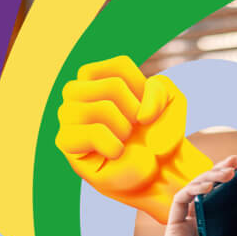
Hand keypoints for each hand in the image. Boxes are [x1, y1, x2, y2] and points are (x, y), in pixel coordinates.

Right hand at [55, 55, 214, 224]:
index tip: (143, 109)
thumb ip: (159, 90)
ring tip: (123, 140)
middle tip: (133, 128)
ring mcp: (68, 115)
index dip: (142, 90)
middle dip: (134, 109)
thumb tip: (140, 116)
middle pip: (113, 85)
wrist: (158, 169)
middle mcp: (77, 91)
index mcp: (97, 75)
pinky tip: (114, 153)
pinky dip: (112, 145)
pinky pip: (92, 133)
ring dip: (124, 128)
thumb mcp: (171, 101)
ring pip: (102, 108)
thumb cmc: (159, 133)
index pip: (120, 66)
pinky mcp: (65, 141)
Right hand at [161, 155, 236, 235]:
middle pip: (205, 191)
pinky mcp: (174, 229)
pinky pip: (181, 200)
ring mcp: (184, 227)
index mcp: (212, 234)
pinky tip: (209, 183)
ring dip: (209, 175)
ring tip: (228, 171)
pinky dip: (194, 187)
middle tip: (235, 161)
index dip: (227, 183)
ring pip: (193, 190)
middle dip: (218, 171)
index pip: (218, 200)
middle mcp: (197, 227)